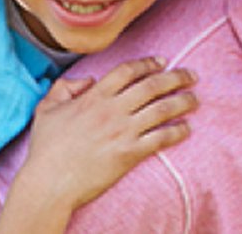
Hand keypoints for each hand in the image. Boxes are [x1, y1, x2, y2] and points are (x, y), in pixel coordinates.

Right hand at [17, 56, 197, 210]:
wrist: (50, 180)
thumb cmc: (46, 146)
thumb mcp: (46, 108)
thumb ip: (64, 88)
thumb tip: (88, 80)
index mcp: (93, 97)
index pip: (127, 71)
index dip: (147, 63)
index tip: (162, 61)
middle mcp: (111, 111)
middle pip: (151, 86)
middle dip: (176, 78)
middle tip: (191, 76)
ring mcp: (123, 132)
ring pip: (162, 110)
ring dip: (184, 102)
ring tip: (195, 99)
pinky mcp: (131, 154)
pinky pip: (162, 138)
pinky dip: (178, 131)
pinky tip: (186, 128)